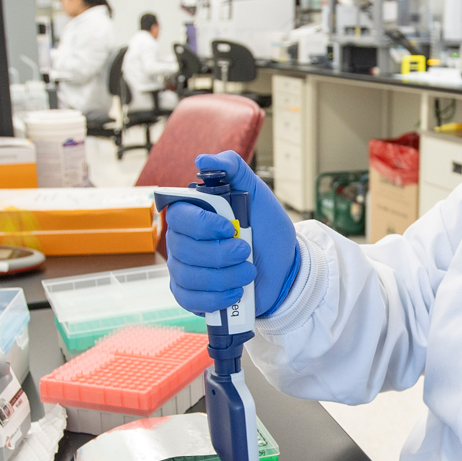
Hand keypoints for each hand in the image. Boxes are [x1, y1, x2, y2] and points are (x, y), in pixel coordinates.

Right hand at [163, 151, 298, 316]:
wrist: (283, 268)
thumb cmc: (266, 229)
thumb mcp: (257, 193)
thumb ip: (233, 169)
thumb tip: (202, 160)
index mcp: (193, 214)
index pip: (178, 215)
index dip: (202, 224)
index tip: (229, 227)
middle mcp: (182, 240)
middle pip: (182, 248)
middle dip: (220, 254)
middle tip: (246, 251)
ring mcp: (183, 269)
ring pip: (189, 276)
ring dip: (224, 276)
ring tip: (248, 272)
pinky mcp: (189, 295)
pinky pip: (190, 300)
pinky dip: (217, 298)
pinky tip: (236, 291)